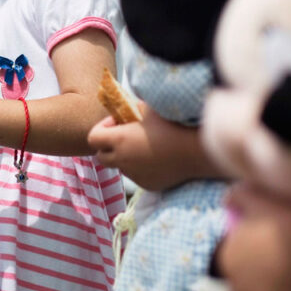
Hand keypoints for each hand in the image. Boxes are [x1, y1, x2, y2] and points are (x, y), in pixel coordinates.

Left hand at [88, 102, 207, 189]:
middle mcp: (123, 159)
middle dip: (108, 146)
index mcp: (120, 140)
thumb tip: (125, 106)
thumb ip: (133, 108)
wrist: (197, 150)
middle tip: (125, 137)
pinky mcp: (147, 184)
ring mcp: (134, 174)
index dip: (101, 128)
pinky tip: (158, 157)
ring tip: (146, 145)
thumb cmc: (174, 124)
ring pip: (120, 166)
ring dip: (126, 156)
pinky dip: (141, 166)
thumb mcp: (150, 108)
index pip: (92, 138)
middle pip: (100, 157)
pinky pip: (137, 175)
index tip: (119, 123)